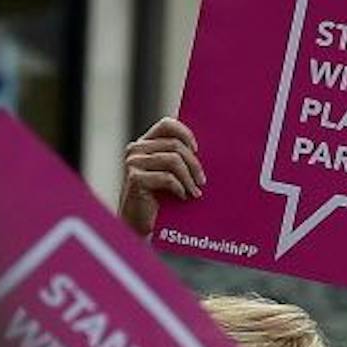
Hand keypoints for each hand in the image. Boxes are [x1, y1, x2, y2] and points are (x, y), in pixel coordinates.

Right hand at [120, 117, 203, 236]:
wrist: (139, 221)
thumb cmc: (160, 196)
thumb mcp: (171, 172)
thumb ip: (181, 156)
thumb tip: (214, 145)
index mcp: (145, 143)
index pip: (167, 124)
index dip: (186, 133)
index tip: (197, 150)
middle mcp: (136, 149)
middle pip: (175, 145)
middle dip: (194, 164)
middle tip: (202, 181)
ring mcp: (133, 162)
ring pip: (173, 160)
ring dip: (189, 178)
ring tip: (196, 192)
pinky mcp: (134, 178)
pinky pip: (166, 177)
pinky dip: (179, 187)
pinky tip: (183, 196)